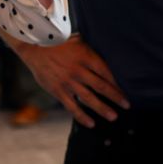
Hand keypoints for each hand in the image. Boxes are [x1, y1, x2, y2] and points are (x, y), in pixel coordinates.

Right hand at [13, 34, 129, 127]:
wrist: (35, 48)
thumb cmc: (59, 42)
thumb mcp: (79, 40)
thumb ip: (92, 50)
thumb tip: (108, 53)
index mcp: (86, 56)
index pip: (106, 71)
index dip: (117, 83)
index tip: (125, 91)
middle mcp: (79, 70)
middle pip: (101, 86)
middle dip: (115, 96)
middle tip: (127, 105)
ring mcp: (68, 82)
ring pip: (89, 98)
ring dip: (102, 108)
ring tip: (113, 116)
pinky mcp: (58, 91)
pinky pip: (72, 106)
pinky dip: (82, 116)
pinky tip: (91, 123)